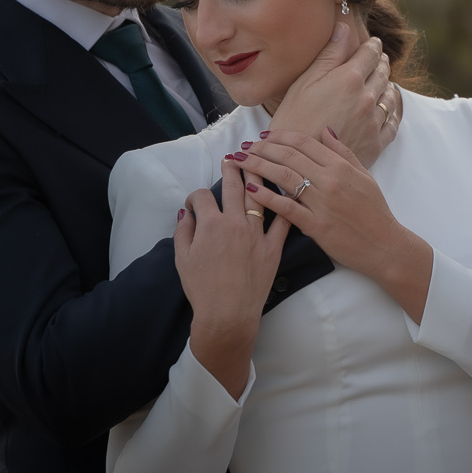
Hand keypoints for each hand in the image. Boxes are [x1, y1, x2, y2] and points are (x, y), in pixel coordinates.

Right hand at [173, 161, 291, 395]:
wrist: (227, 315)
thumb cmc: (201, 289)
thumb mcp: (182, 259)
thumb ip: (183, 231)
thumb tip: (186, 212)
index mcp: (210, 224)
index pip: (202, 196)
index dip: (195, 196)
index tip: (194, 202)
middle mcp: (235, 223)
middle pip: (233, 186)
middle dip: (232, 168)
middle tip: (232, 158)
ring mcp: (257, 234)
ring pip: (259, 195)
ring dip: (257, 175)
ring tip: (257, 163)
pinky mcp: (273, 247)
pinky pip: (283, 221)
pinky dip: (287, 205)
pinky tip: (289, 192)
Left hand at [234, 128, 432, 321]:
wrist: (384, 245)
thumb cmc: (375, 211)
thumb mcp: (364, 176)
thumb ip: (343, 152)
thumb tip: (325, 130)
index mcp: (341, 166)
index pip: (304, 143)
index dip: (280, 137)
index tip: (263, 136)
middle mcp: (329, 180)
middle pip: (289, 156)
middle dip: (262, 148)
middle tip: (244, 147)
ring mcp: (322, 203)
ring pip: (283, 176)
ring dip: (258, 166)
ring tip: (240, 161)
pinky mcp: (315, 225)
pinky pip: (286, 207)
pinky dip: (266, 196)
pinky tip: (250, 189)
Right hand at [268, 23, 401, 166]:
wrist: (296, 165)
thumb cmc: (293, 120)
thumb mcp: (304, 83)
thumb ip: (329, 55)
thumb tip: (344, 29)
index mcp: (349, 79)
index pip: (370, 54)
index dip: (373, 46)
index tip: (374, 43)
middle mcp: (366, 98)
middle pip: (382, 73)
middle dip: (381, 63)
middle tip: (379, 59)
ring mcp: (373, 122)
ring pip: (390, 96)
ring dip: (388, 85)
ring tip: (384, 81)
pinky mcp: (376, 143)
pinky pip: (393, 122)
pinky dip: (393, 111)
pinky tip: (389, 108)